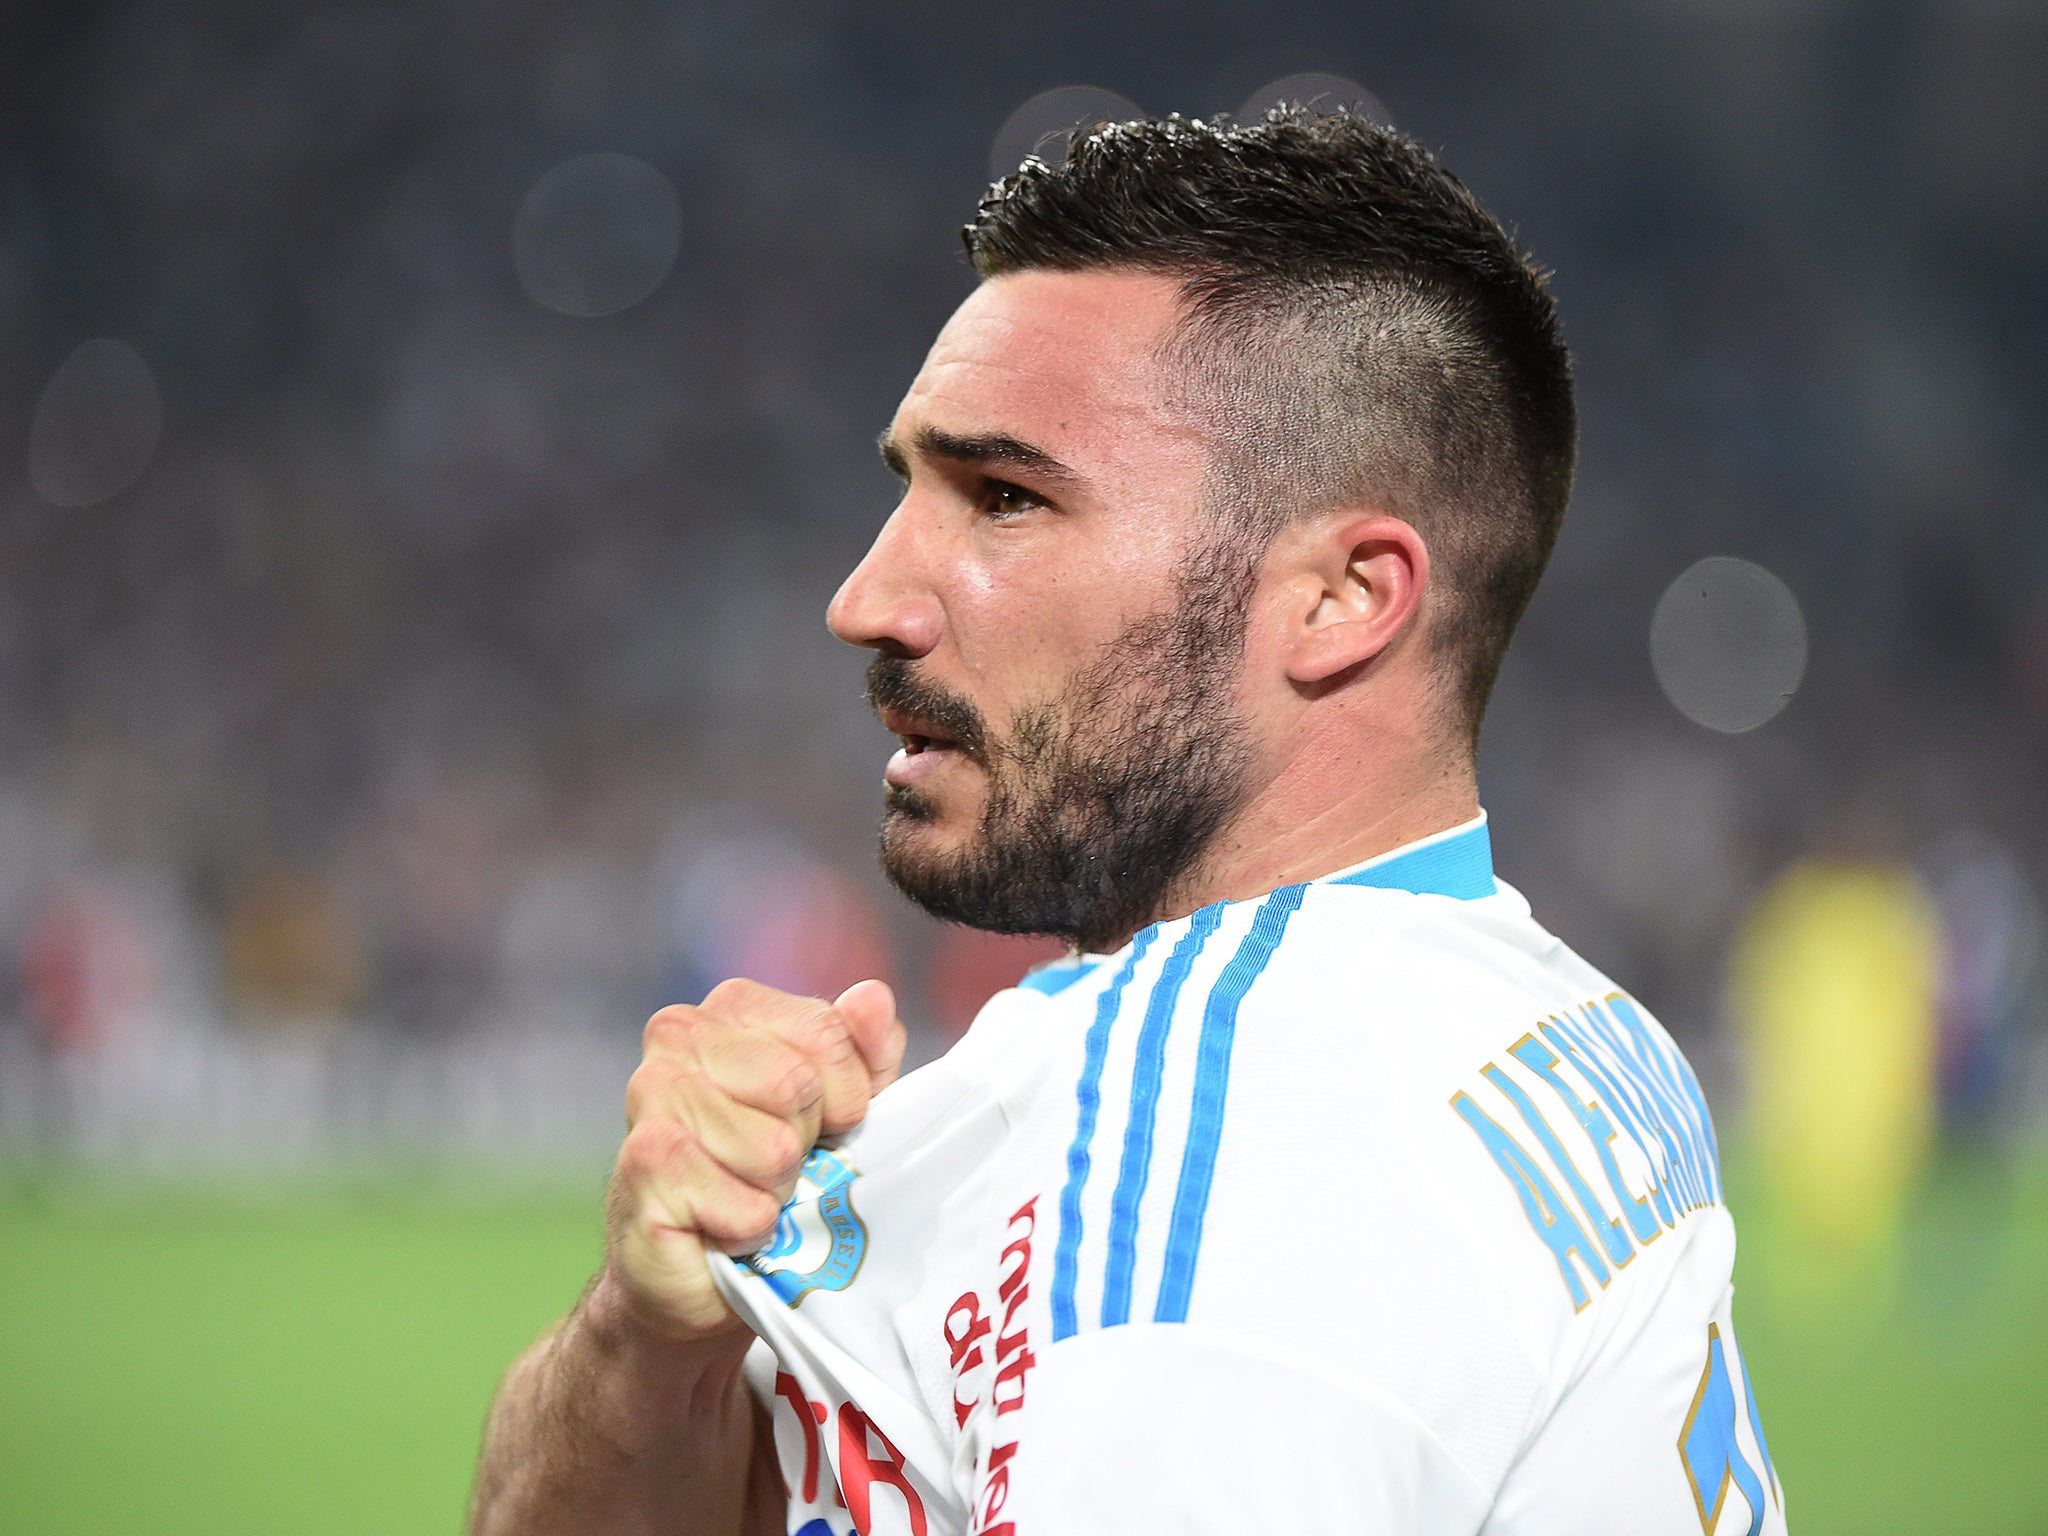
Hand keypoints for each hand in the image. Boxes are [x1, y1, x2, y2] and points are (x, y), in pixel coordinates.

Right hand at [603, 977, 905, 1343]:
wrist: (702, 1274)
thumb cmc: (774, 1178)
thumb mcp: (843, 1108)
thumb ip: (864, 1053)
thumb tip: (872, 996)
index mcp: (733, 1006)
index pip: (826, 1030)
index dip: (847, 1097)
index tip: (825, 1126)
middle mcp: (679, 1033)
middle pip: (797, 1085)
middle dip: (806, 1142)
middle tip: (775, 1166)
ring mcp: (651, 1093)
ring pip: (774, 1148)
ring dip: (776, 1191)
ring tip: (745, 1193)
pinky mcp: (643, 1163)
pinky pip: (746, 1204)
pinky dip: (750, 1230)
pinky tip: (721, 1228)